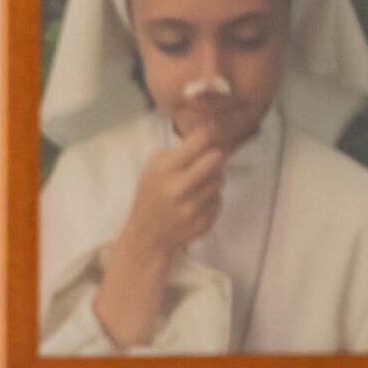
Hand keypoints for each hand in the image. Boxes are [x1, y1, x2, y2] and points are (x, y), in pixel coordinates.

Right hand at [116, 116, 226, 263]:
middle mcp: (179, 188)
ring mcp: (192, 208)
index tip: (210, 131)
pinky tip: (196, 202)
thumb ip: (178, 151)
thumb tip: (208, 135)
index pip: (200, 140)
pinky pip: (219, 200)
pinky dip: (211, 199)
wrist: (147, 235)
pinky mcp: (202, 222)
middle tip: (207, 161)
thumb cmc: (151, 195)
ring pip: (220, 180)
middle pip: (217, 158)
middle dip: (214, 157)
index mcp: (165, 170)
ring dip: (212, 179)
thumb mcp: (153, 167)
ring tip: (197, 184)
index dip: (209, 132)